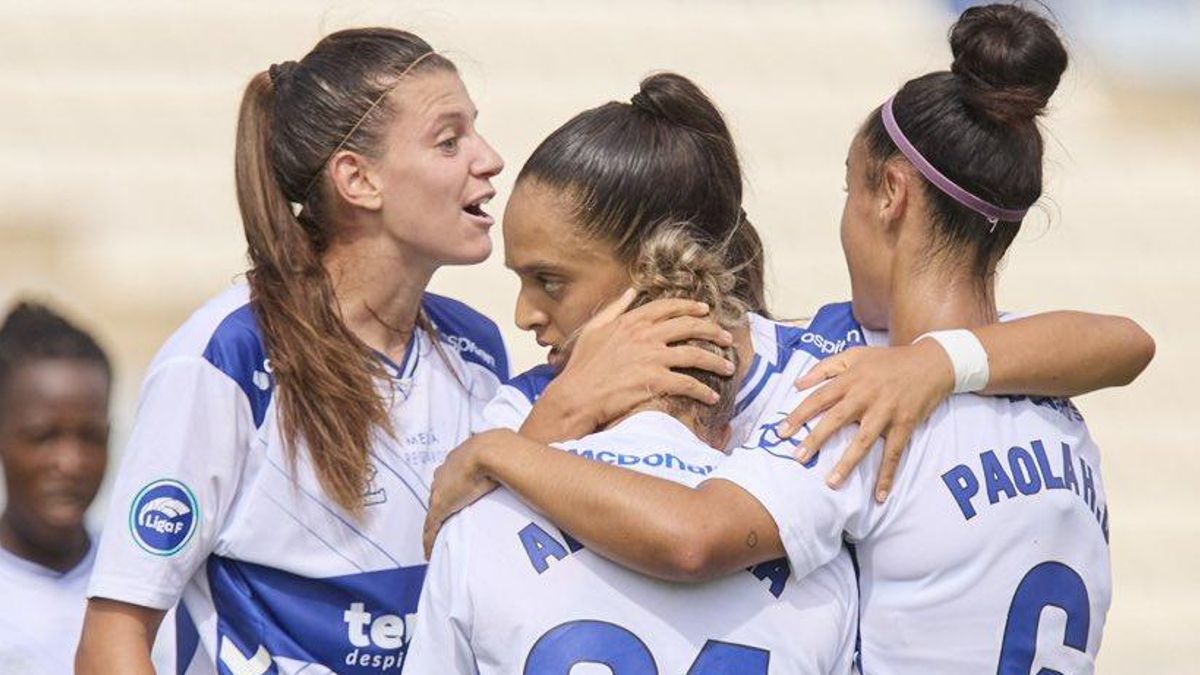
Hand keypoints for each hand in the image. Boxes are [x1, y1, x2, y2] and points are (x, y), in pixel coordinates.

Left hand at [423, 430, 508, 557]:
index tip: (457, 496)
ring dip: (436, 523)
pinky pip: (431, 526)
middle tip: (446, 519)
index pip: (451, 476)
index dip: (454, 487)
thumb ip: (507, 459)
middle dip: (441, 504)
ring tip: (437, 537)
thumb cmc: (502, 450)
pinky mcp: (440, 506)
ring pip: (433, 510)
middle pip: (439, 492)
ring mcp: (441, 490)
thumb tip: (526, 459)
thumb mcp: (503, 453)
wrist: (492, 452)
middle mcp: (446, 472)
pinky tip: (429, 551)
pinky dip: (429, 539)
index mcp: (460, 458)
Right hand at [532, 289, 734, 437]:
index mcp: (632, 321)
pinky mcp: (655, 381)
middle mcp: (645, 335)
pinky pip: (688, 383)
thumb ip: (615, 308)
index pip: (669, 307)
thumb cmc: (581, 367)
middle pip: (690, 326)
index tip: (705, 310)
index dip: (691, 307)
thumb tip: (630, 291)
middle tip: (727, 337)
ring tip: (729, 367)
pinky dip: (703, 390)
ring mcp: (652, 357)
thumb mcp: (593, 330)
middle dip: (713, 330)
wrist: (576, 396)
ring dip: (716, 361)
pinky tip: (712, 395)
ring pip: (695, 354)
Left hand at [778, 340, 953, 501]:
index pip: (819, 398)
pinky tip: (879, 495)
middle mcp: (866, 396)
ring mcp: (886, 411)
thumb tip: (796, 383)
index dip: (799, 415)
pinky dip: (887, 475)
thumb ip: (824, 368)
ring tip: (831, 482)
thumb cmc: (887, 360)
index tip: (781, 432)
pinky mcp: (905, 424)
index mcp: (851, 379)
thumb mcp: (854, 355)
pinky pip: (895, 453)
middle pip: (836, 419)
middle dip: (816, 439)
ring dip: (848, 463)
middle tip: (798, 458)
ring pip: (864, 440)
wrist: (931, 362)